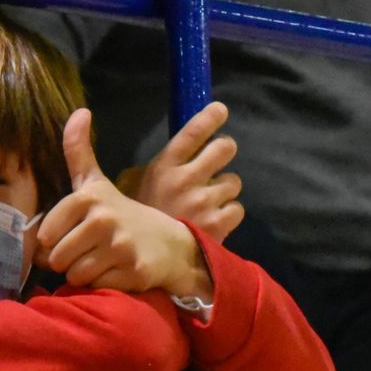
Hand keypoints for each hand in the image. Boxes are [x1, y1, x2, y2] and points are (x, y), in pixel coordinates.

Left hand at [33, 108, 211, 299]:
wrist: (170, 243)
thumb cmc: (122, 214)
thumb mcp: (97, 181)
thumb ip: (79, 150)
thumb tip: (79, 110)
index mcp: (88, 197)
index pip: (46, 234)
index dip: (53, 241)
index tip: (71, 235)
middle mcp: (103, 219)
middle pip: (57, 257)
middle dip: (68, 260)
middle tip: (87, 251)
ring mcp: (119, 245)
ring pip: (75, 273)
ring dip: (83, 274)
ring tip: (100, 261)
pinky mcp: (132, 270)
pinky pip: (96, 286)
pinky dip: (102, 284)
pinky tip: (115, 272)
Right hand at [114, 101, 243, 241]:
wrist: (141, 260)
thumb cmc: (138, 220)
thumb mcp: (132, 186)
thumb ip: (155, 168)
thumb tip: (175, 152)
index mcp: (164, 166)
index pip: (193, 131)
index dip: (211, 117)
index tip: (220, 110)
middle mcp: (186, 178)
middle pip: (224, 147)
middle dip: (224, 150)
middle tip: (218, 158)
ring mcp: (204, 201)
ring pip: (234, 181)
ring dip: (224, 189)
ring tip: (208, 201)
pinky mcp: (218, 223)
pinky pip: (237, 208)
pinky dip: (229, 213)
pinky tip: (214, 220)